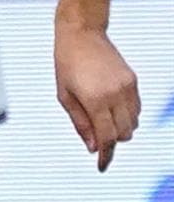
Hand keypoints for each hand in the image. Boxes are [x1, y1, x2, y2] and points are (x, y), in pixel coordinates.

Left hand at [54, 23, 140, 170]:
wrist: (82, 34)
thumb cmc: (66, 65)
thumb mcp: (64, 96)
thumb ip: (80, 124)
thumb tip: (93, 148)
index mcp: (95, 100)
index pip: (106, 138)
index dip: (105, 156)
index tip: (101, 167)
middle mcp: (115, 94)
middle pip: (123, 134)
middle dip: (111, 142)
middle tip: (97, 141)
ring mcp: (127, 87)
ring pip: (133, 123)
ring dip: (120, 129)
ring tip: (102, 121)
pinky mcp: (133, 80)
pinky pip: (137, 109)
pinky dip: (127, 116)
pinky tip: (112, 110)